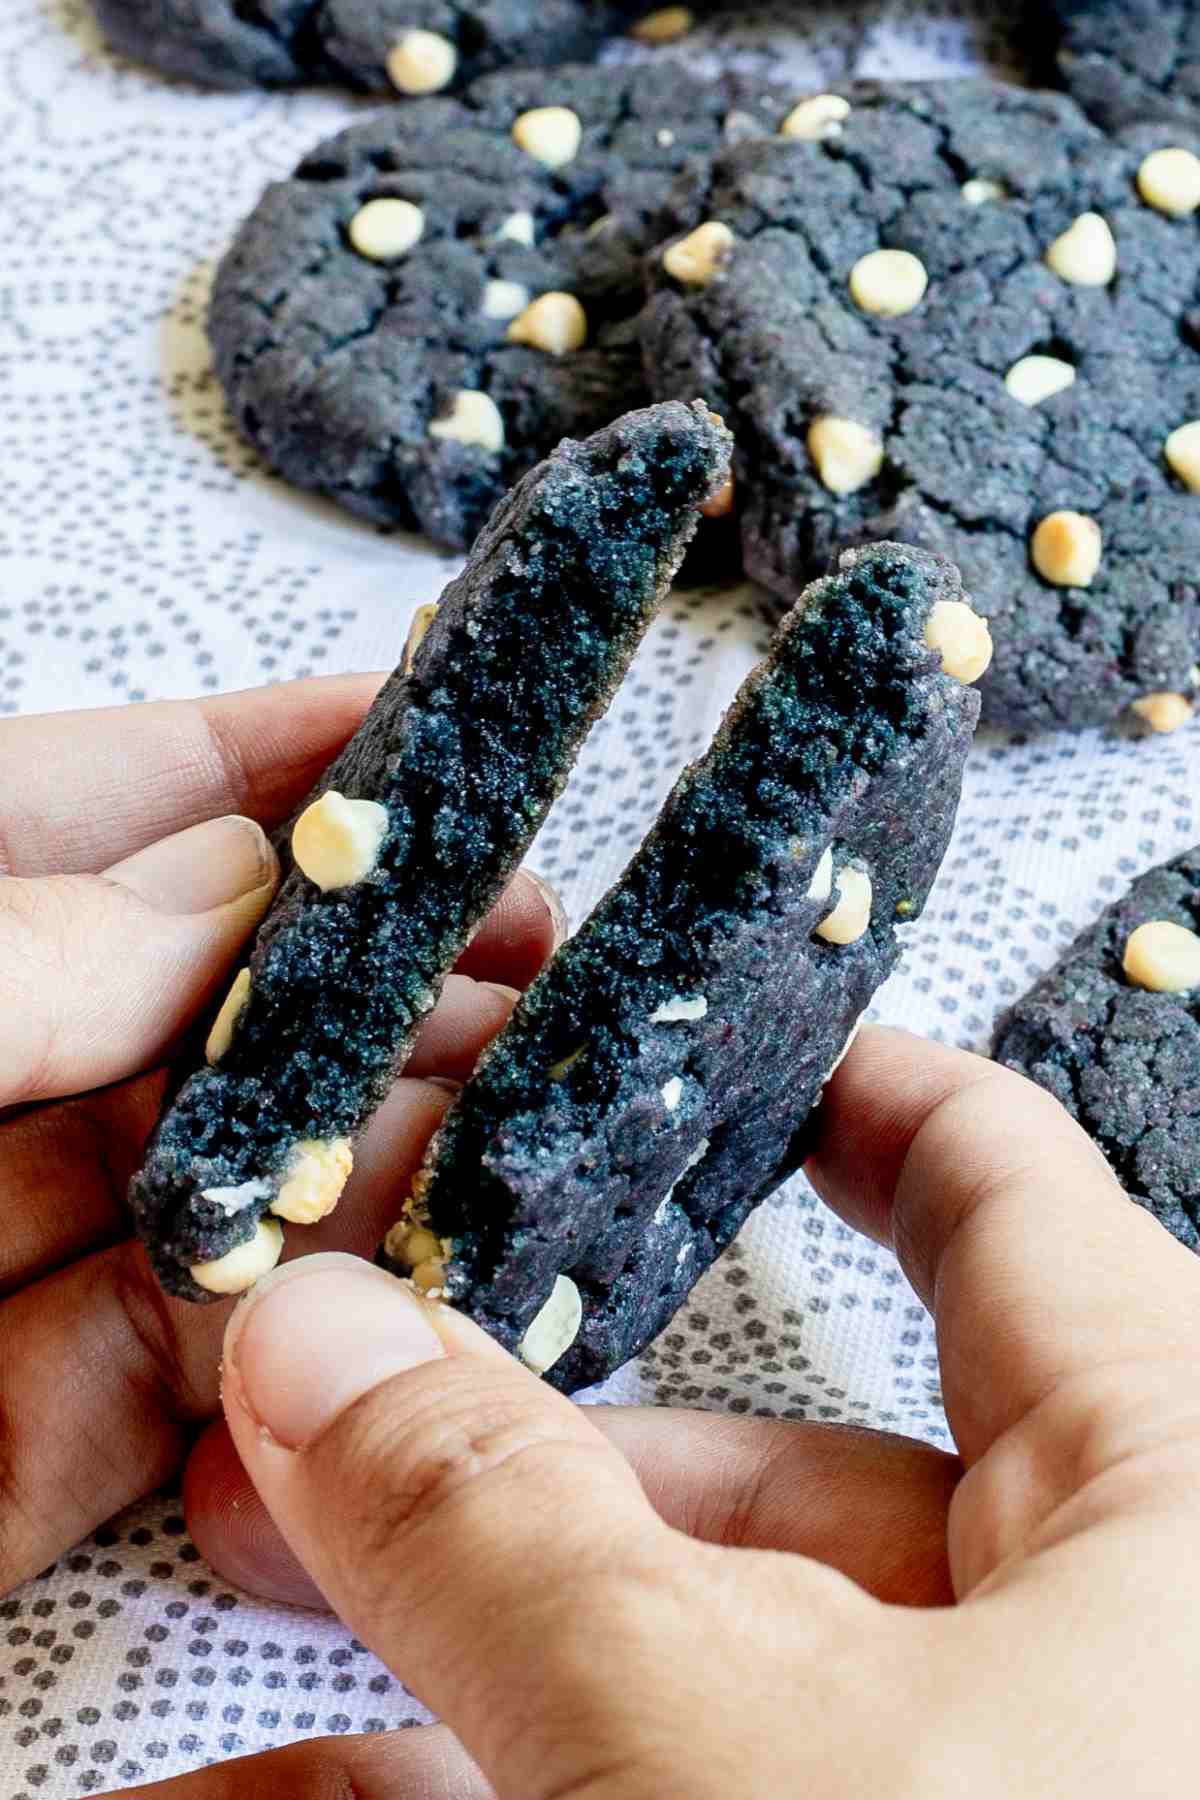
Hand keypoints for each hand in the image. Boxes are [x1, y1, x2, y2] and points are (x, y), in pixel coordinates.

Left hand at [0, 678, 558, 1596]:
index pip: (82, 818)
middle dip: (369, 973)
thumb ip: (16, 962)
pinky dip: (325, 1333)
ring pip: (227, 1193)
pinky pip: (194, 1379)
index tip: (411, 723)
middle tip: (537, 946)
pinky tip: (438, 1281)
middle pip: (193, 1011)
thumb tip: (225, 888)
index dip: (252, 759)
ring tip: (540, 1105)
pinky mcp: (12, 1454)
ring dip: (381, 1153)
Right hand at [142, 1025, 1199, 1797]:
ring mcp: (1001, 1794)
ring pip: (696, 1673)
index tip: (725, 1055)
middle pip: (774, 1465)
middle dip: (519, 1440)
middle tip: (327, 1404)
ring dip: (458, 1642)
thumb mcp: (747, 1749)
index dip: (848, 1099)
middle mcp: (1108, 1641)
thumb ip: (512, 1533)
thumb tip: (315, 1342)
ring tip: (259, 1600)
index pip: (990, 1191)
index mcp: (1168, 1486)